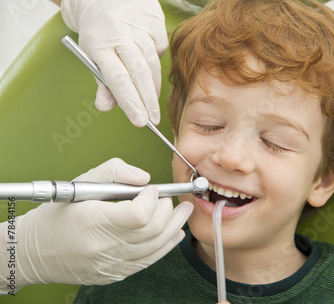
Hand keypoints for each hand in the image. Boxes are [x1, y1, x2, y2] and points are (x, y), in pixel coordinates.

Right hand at [9, 158, 191, 288]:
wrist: (35, 251)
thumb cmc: (58, 214)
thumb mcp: (81, 183)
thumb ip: (114, 172)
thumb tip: (143, 178)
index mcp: (93, 222)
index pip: (138, 214)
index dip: (152, 199)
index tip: (152, 190)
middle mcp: (103, 247)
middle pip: (152, 230)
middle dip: (168, 210)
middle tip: (171, 198)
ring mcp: (110, 264)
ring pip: (155, 246)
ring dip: (174, 226)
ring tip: (184, 211)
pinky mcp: (114, 274)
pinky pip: (148, 261)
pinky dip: (166, 245)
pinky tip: (175, 233)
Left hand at [61, 0, 167, 126]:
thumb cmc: (98, 35)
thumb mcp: (92, 58)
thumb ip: (101, 83)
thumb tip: (105, 106)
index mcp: (97, 44)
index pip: (116, 78)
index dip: (130, 101)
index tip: (140, 121)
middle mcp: (117, 31)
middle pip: (138, 71)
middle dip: (147, 99)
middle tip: (153, 119)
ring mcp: (136, 22)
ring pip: (153, 61)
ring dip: (153, 84)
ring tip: (151, 98)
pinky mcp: (152, 15)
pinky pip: (161, 45)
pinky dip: (156, 56)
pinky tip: (147, 55)